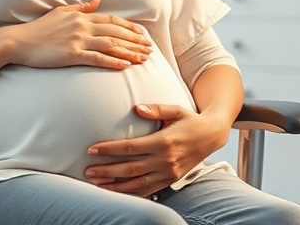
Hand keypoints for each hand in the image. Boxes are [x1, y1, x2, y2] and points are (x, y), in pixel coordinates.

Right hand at [6, 0, 151, 69]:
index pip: (112, 20)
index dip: (129, 27)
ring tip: (143, 59)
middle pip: (116, 32)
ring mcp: (77, 40)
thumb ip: (81, 7)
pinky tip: (125, 66)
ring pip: (110, 45)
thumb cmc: (39, 28)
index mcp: (81, 16)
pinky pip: (97, 58)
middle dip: (135, 41)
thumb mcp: (61, 12)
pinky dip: (113, 62)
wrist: (19, 41)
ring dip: (129, 52)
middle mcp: (82, 26)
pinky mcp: (71, 54)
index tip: (142, 34)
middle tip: (149, 49)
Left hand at [83, 103, 231, 196]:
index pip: (130, 148)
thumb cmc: (190, 119)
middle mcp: (165, 160)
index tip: (92, 149)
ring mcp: (168, 173)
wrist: (212, 135)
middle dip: (107, 170)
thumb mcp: (176, 109)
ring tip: (97, 184)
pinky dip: (131, 192)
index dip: (109, 149)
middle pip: (130, 168)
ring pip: (137, 183)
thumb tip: (136, 108)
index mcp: (163, 142)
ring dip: (116, 185)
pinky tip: (117, 191)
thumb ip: (156, 109)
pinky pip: (148, 190)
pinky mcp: (171, 180)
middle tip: (88, 171)